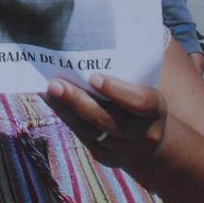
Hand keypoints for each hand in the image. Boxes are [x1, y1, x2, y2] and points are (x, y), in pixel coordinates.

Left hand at [44, 73, 167, 168]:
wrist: (151, 140)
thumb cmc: (141, 102)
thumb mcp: (145, 88)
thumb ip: (127, 74)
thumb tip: (92, 45)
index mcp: (155, 110)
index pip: (139, 102)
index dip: (116, 91)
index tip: (94, 77)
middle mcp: (142, 133)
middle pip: (106, 120)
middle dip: (78, 101)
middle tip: (55, 84)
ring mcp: (124, 149)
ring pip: (90, 131)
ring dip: (65, 110)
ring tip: (48, 91)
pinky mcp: (106, 157)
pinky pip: (83, 138)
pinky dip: (66, 119)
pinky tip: (53, 103)